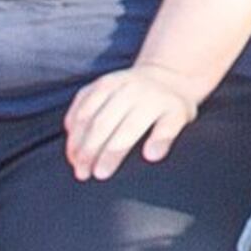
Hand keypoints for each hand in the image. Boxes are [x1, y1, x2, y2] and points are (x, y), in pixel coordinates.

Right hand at [63, 63, 205, 179]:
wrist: (165, 75)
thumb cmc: (171, 106)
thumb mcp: (179, 119)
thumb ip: (166, 136)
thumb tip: (152, 156)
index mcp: (151, 101)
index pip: (127, 131)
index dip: (111, 154)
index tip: (100, 175)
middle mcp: (128, 89)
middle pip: (101, 124)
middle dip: (89, 151)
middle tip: (82, 174)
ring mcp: (111, 83)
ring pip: (86, 114)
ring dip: (76, 140)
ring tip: (74, 163)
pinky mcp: (97, 82)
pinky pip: (79, 103)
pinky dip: (72, 123)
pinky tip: (71, 143)